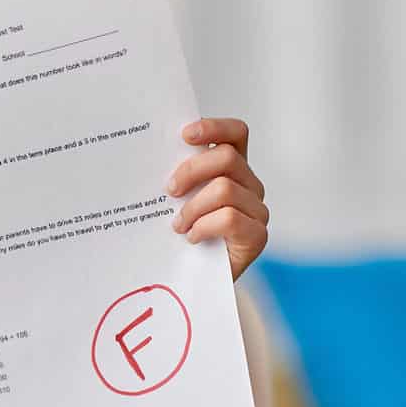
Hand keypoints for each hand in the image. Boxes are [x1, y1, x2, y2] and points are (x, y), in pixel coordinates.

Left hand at [167, 118, 268, 280]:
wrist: (195, 279)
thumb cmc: (184, 235)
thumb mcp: (178, 200)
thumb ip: (178, 178)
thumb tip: (148, 156)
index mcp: (232, 169)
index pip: (236, 134)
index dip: (214, 127)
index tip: (185, 135)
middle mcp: (249, 185)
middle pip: (227, 158)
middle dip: (192, 171)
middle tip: (169, 190)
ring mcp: (257, 210)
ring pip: (225, 189)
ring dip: (193, 207)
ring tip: (178, 225)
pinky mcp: (257, 235)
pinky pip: (230, 218)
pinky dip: (204, 226)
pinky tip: (192, 237)